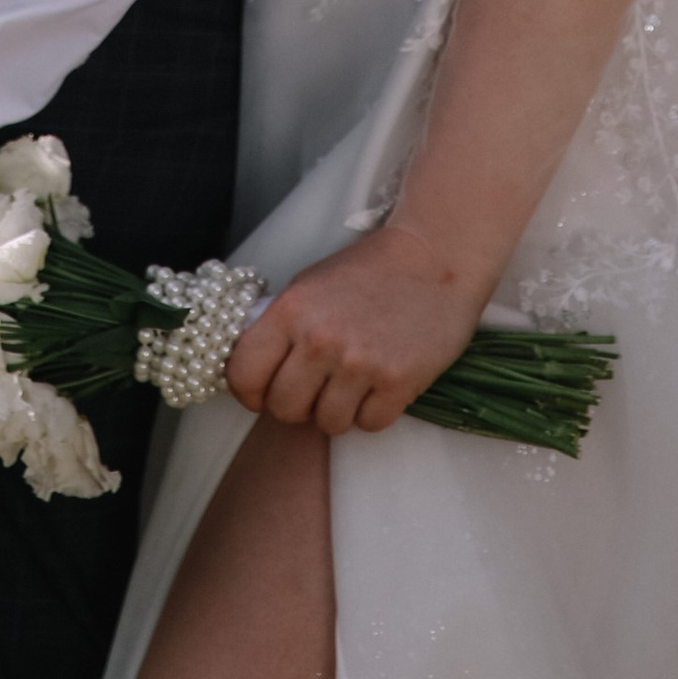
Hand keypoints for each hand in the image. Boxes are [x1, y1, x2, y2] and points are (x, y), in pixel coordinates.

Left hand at [223, 219, 486, 436]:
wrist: (435, 254)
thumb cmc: (368, 270)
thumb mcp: (309, 285)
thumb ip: (279, 328)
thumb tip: (252, 371)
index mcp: (290, 310)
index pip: (243, 376)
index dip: (250, 392)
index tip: (264, 391)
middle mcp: (320, 339)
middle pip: (283, 408)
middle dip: (297, 404)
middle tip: (316, 385)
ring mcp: (360, 363)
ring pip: (327, 423)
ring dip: (337, 409)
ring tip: (352, 381)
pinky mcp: (398, 381)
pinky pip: (368, 424)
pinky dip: (373, 411)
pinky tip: (380, 382)